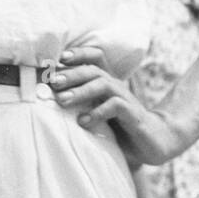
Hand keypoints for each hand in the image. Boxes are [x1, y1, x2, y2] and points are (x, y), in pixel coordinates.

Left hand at [53, 47, 183, 164]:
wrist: (154, 143)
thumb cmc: (119, 127)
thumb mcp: (96, 112)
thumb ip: (77, 104)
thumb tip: (44, 100)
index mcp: (107, 82)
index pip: (96, 58)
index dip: (79, 53)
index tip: (58, 58)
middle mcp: (116, 86)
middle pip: (93, 70)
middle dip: (71, 74)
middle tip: (52, 82)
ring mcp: (126, 99)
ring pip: (103, 84)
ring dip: (81, 91)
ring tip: (62, 101)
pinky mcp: (133, 115)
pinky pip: (115, 106)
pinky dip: (97, 112)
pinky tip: (84, 121)